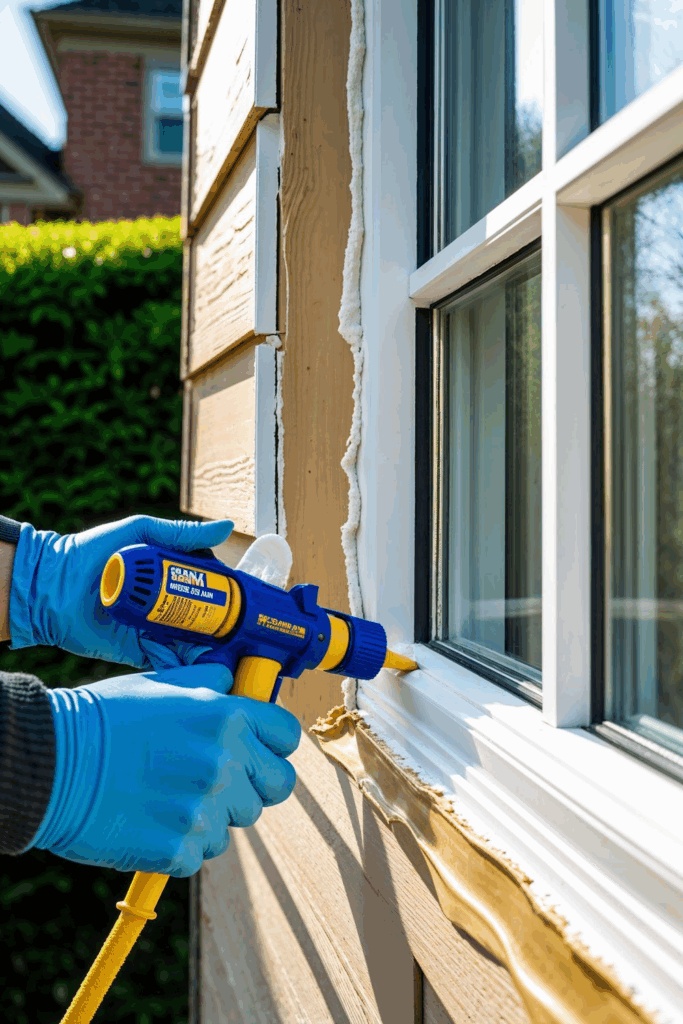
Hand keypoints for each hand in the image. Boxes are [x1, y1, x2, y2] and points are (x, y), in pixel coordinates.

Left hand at [9, 514, 233, 670]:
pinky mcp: (136, 652)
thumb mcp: (141, 532)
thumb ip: (182, 534)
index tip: (247, 605)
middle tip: (240, 635)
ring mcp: (151, 630)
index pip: (206, 589)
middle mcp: (162, 606)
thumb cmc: (91, 551)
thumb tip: (227, 527)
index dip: (227, 598)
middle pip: (202, 621)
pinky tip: (198, 668)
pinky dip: (181, 666)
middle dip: (221, 630)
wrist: (50, 586)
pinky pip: (165, 662)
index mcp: (166, 579)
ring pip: (188, 644)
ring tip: (225, 656)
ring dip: (206, 651)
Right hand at [30, 663, 300, 875]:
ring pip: (238, 822)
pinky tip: (151, 821)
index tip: (260, 750)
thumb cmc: (103, 718)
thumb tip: (235, 680)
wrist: (49, 764)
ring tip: (169, 797)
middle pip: (276, 786)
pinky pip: (202, 853)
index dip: (275, 744)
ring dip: (213, 814)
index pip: (287, 736)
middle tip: (216, 780)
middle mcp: (224, 761)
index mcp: (225, 716)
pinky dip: (181, 845)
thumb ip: (208, 683)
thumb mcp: (161, 683)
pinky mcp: (179, 849)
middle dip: (253, 784)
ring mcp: (204, 809)